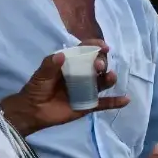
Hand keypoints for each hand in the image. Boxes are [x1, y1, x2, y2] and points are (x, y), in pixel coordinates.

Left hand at [1, 46, 126, 136]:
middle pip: (97, 65)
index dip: (95, 47)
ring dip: (109, 78)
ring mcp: (86, 90)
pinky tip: (126, 99)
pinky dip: (115, 102)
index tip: (103, 46)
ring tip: (110, 76)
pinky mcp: (88, 104)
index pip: (85, 51)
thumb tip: (61, 55)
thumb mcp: (40, 75)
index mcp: (71, 64)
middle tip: (99, 66)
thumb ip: (50, 65)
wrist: (32, 111)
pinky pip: (104, 103)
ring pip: (102, 82)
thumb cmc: (36, 89)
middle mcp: (81, 74)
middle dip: (102, 62)